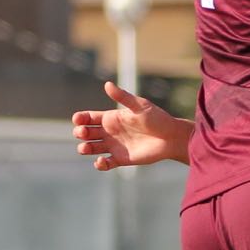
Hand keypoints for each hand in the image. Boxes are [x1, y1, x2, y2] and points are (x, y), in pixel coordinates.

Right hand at [70, 82, 189, 170]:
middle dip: (80, 133)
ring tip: (85, 148)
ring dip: (85, 148)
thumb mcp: (139, 106)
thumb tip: (107, 84)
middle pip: (87, 133)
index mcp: (112, 117)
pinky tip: (101, 161)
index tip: (78, 119)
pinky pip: (105, 164)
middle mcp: (110, 132)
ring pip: (92, 148)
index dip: (80, 118)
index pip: (89, 117)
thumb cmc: (157, 119)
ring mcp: (114, 146)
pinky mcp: (121, 159)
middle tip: (84, 133)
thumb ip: (123, 97)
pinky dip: (100, 164)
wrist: (171, 138)